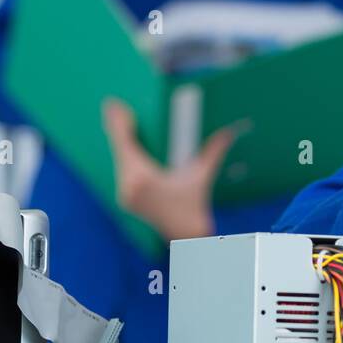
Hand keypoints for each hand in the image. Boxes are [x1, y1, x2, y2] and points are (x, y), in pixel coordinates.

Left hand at [101, 97, 237, 242]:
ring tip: (119, 120)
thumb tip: (229, 132)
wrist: (187, 236)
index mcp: (142, 178)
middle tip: (114, 106)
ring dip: (120, 141)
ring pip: (121, 160)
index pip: (126, 144)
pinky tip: (125, 143)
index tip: (113, 105)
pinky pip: (123, 170)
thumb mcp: (202, 175)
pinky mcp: (126, 199)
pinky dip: (124, 155)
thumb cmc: (194, 205)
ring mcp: (125, 194)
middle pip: (120, 150)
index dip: (119, 123)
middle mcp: (128, 187)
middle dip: (118, 128)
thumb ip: (213, 151)